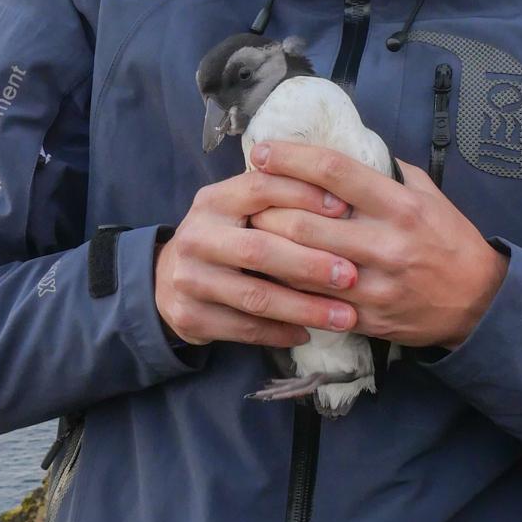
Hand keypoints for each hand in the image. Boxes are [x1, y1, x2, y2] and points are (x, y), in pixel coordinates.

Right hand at [153, 171, 362, 348]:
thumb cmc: (227, 236)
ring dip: (305, 308)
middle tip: (351, 275)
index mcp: (213, 200)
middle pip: (258, 249)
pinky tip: (310, 333)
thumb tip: (344, 195)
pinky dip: (281, 332)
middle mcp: (196, 236)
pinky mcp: (190, 317)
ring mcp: (190, 279)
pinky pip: (245, 329)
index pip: (260, 188)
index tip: (345, 208)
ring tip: (345, 317)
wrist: (170, 278)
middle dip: (309, 263)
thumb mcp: (241, 209)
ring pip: (255, 297)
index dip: (303, 195)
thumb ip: (278, 199)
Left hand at [246, 142, 508, 350]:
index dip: (291, 158)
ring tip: (248, 233)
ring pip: (301, 266)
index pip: (334, 172)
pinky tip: (268, 274)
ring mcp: (374, 285)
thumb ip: (387, 171)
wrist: (478, 301)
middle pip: (305, 223)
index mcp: (399, 205)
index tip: (262, 152)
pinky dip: (285, 287)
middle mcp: (385, 243)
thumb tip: (345, 146)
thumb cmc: (449, 239)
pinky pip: (313, 303)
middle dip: (266, 208)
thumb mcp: (428, 194)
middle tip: (246, 197)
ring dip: (268, 249)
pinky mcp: (366, 318)